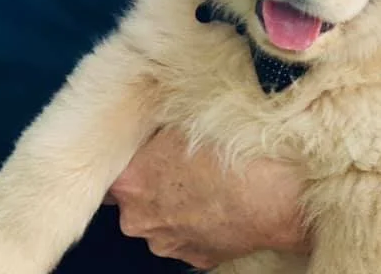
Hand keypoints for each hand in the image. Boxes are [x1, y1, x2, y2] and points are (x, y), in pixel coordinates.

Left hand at [107, 127, 309, 269]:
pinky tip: (218, 201)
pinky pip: (187, 235)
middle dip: (151, 182)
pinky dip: (198, 220)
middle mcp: (138, 219)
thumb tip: (147, 128)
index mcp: (128, 182)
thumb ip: (152, 133)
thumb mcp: (179, 122)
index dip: (129, 156)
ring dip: (175, 203)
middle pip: (133, 198)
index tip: (142, 147)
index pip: (107, 169)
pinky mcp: (195, 258)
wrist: (274, 190)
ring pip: (160, 218)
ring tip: (206, 180)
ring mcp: (166, 243)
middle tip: (179, 161)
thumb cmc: (229, 150)